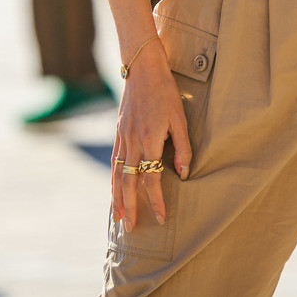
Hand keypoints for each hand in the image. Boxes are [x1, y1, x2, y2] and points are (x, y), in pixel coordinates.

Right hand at [111, 38, 190, 231]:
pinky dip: (113, 177)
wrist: (143, 68)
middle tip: (131, 228)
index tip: (160, 217)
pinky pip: (114, 160)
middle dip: (130, 206)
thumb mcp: (180, 119)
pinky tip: (114, 187)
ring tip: (118, 216)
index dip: (156, 200)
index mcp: (149, 140)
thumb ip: (183, 148)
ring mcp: (122, 137)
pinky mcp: (118, 131)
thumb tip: (183, 174)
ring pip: (117, 173)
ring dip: (117, 197)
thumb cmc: (165, 91)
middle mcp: (132, 142)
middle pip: (128, 182)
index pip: (151, 179)